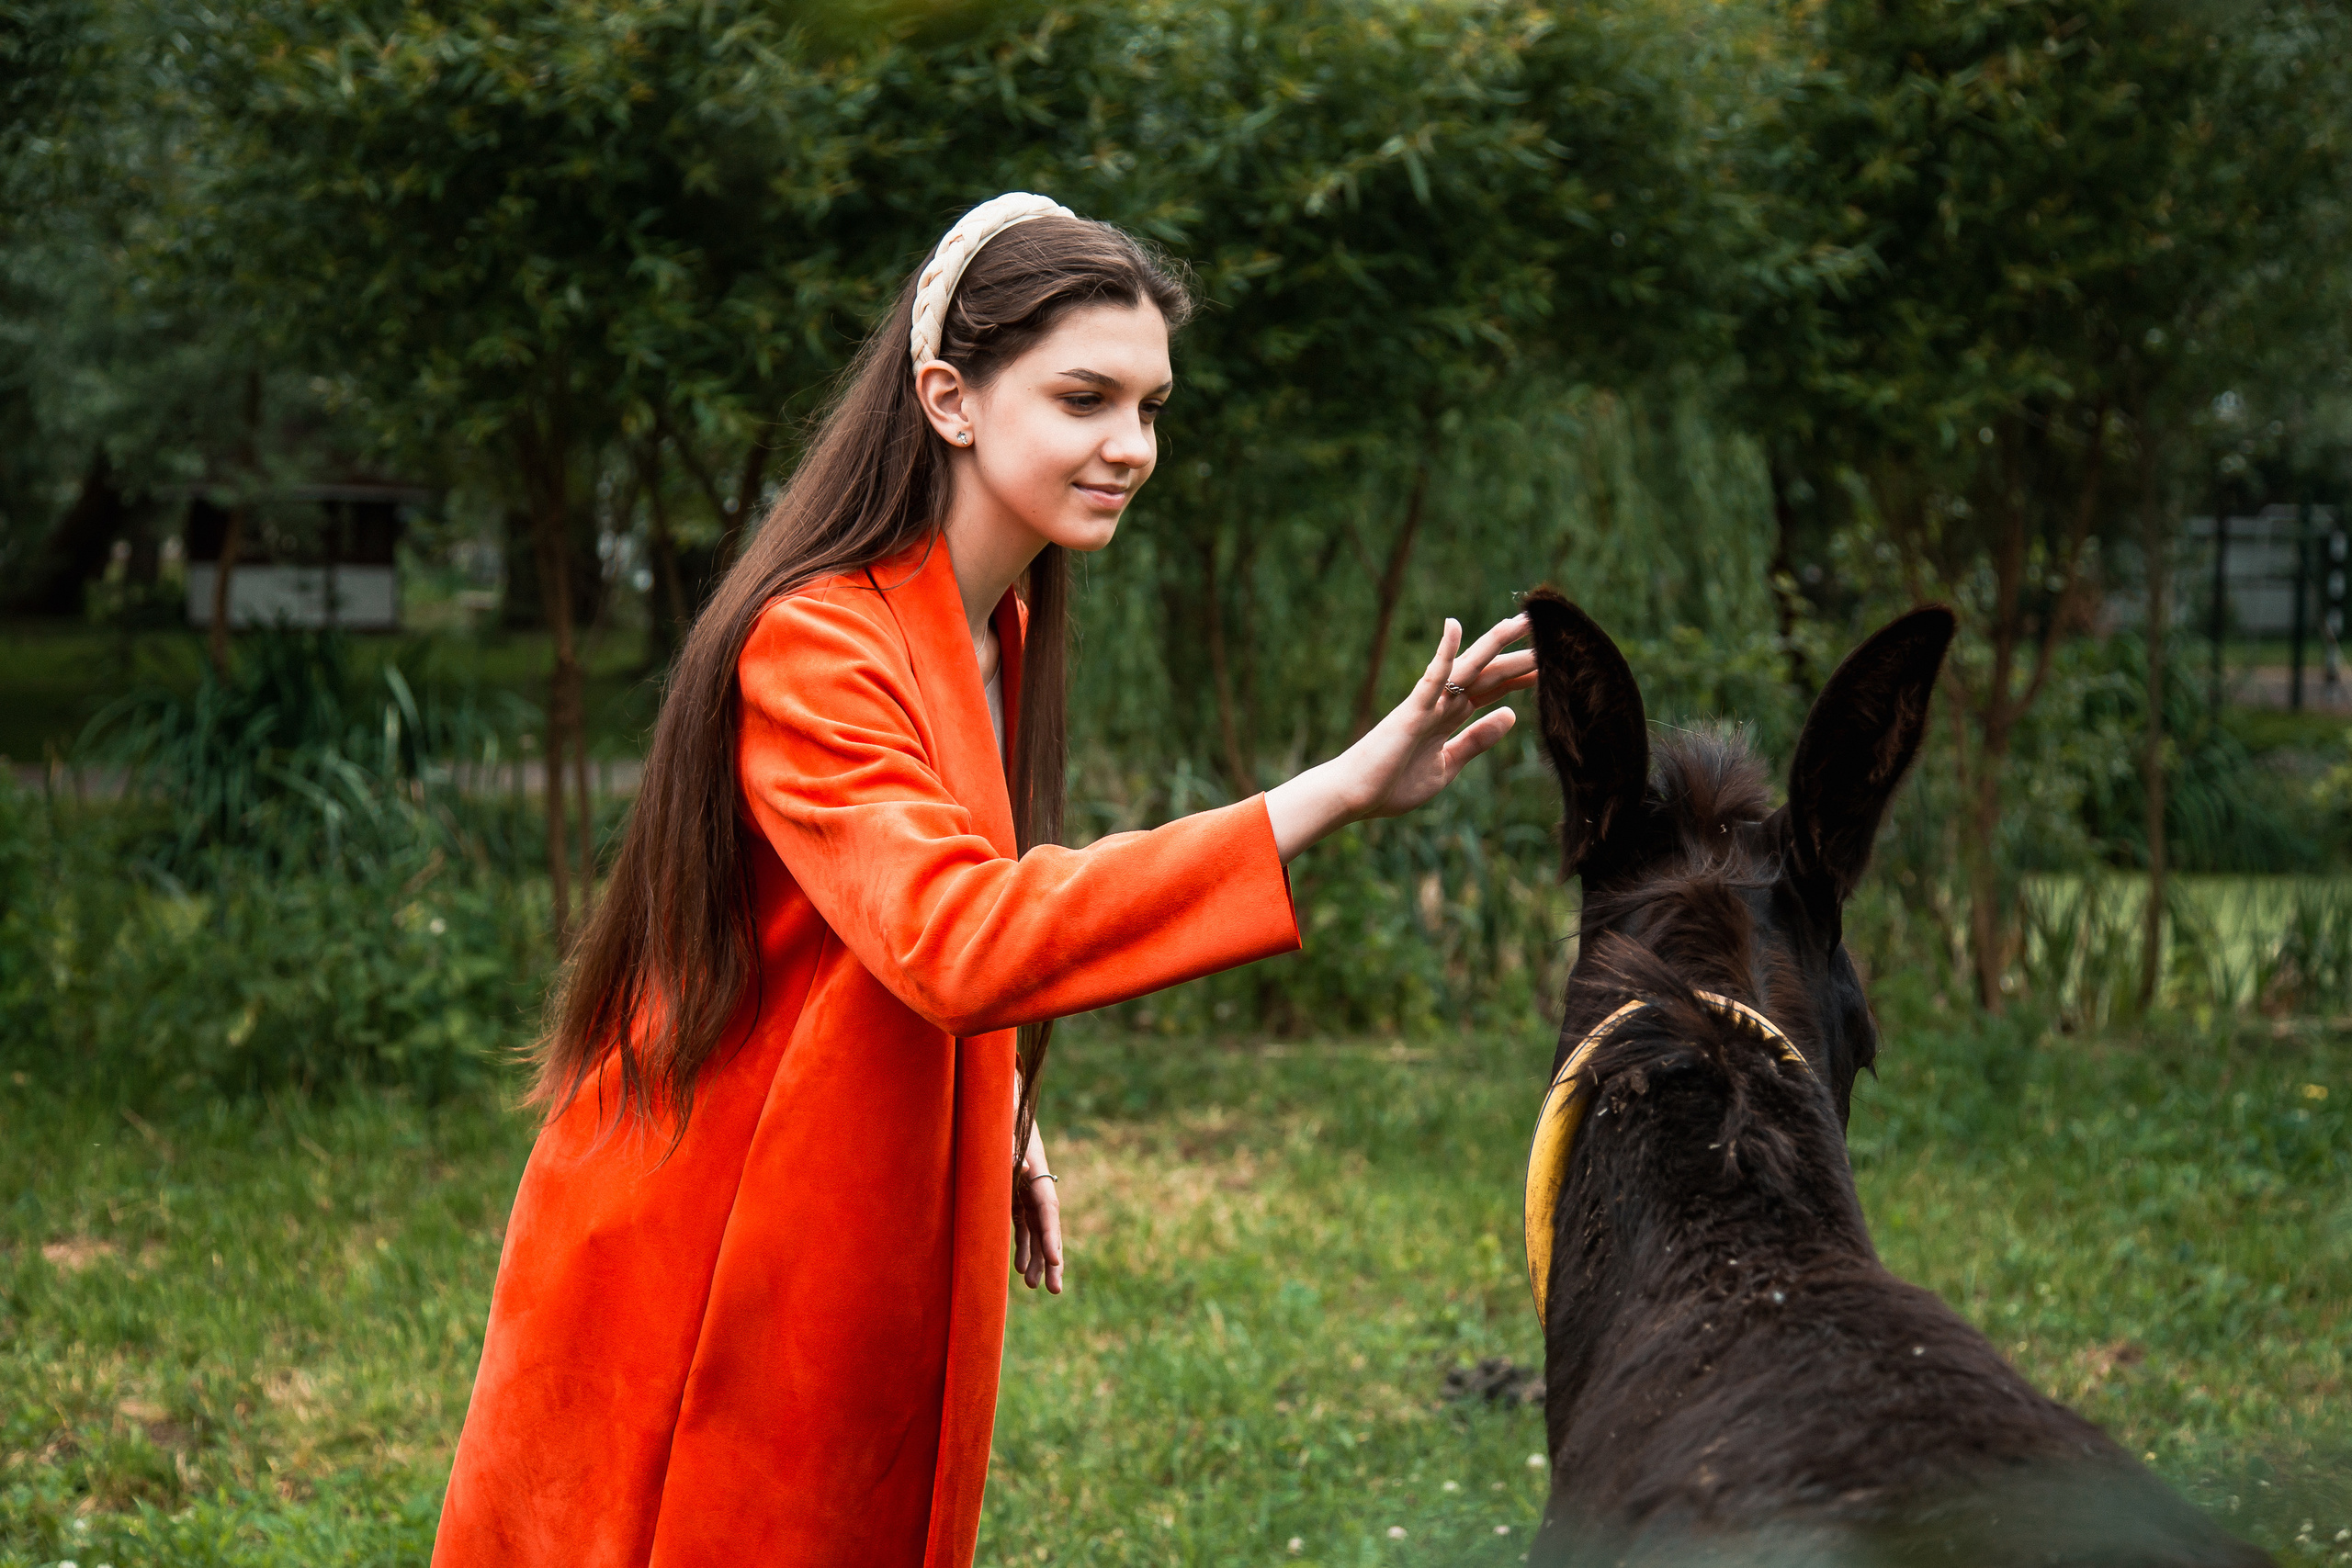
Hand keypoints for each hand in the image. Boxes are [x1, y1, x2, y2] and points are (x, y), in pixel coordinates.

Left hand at [1014, 1119, 1062, 1293]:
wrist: (995, 1094)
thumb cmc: (998, 1109)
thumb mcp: (1003, 1125)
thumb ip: (1011, 1145)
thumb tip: (1023, 1169)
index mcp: (1036, 1167)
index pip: (1047, 1209)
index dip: (1052, 1236)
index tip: (1055, 1261)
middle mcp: (1035, 1182)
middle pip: (1047, 1226)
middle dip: (1051, 1258)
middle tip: (1054, 1289)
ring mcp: (1024, 1188)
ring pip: (1036, 1230)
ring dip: (1036, 1258)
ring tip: (1034, 1286)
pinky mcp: (1013, 1192)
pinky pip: (1022, 1224)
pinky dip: (1022, 1245)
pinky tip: (1019, 1267)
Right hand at [1264, 613, 1533, 860]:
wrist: (1354, 797)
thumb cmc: (1392, 785)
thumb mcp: (1447, 765)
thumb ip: (1476, 740)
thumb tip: (1511, 716)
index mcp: (1448, 719)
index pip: (1492, 691)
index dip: (1520, 678)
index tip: (1549, 666)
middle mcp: (1441, 704)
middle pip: (1488, 675)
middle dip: (1518, 658)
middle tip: (1549, 636)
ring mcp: (1427, 704)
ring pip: (1468, 668)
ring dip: (1494, 644)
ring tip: (1519, 620)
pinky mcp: (1411, 710)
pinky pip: (1431, 676)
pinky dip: (1444, 651)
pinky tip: (1454, 625)